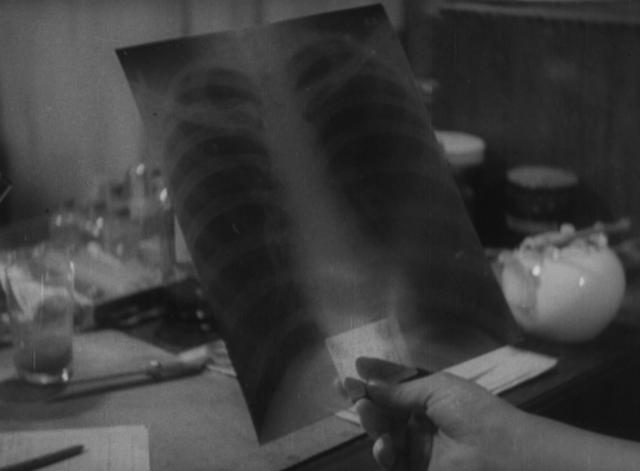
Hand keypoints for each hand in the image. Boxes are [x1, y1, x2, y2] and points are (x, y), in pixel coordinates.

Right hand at [350, 359, 526, 470]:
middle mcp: (423, 420)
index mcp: (433, 396)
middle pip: (385, 408)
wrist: (501, 454)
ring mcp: (419, 447)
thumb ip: (400, 390)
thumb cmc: (474, 412)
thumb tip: (370, 385)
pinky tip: (383, 443)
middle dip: (364, 395)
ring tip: (363, 409)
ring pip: (383, 432)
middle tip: (344, 385)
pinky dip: (382, 451)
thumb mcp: (437, 389)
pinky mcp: (416, 470)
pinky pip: (391, 460)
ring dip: (370, 420)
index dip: (376, 375)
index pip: (398, 384)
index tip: (355, 366)